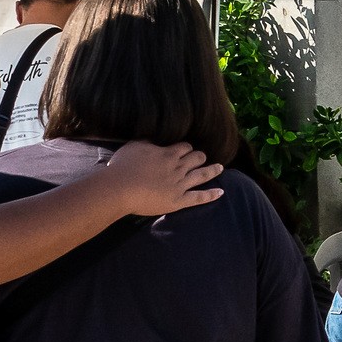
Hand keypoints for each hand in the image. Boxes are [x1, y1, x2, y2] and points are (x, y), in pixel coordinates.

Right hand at [101, 141, 223, 216]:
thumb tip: (154, 140)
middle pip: (196, 158)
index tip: (185, 149)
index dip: (186, 148)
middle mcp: (177, 168)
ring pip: (202, 174)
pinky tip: (221, 192)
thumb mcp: (135, 146)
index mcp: (168, 154)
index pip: (185, 147)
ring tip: (220, 167)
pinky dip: (211, 194)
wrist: (120, 188)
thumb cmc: (123, 167)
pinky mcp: (179, 201)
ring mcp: (180, 185)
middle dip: (199, 157)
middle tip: (201, 157)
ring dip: (213, 170)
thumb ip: (148, 142)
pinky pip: (199, 197)